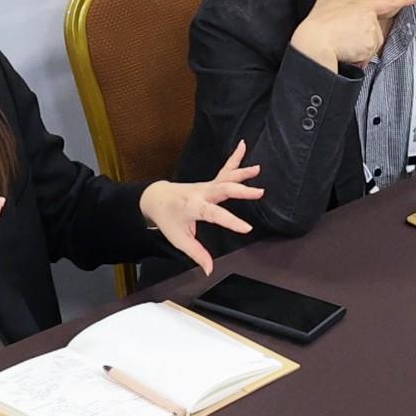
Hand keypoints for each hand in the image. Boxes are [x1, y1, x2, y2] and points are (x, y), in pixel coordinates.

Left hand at [138, 141, 262, 273]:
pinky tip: (242, 145)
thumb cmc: (168, 219)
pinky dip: (235, 158)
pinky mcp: (210, 182)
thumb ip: (196, 254)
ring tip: (257, 168)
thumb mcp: (179, 239)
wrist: (156, 198)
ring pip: (226, 176)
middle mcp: (202, 193)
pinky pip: (224, 169)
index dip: (231, 222)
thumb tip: (210, 270)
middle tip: (260, 192)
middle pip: (223, 189)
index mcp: (194, 207)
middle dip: (241, 191)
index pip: (215, 214)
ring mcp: (206, 185)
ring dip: (242, 171)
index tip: (248, 228)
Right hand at [289, 0, 415, 72]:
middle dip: (361, 36)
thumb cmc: (319, 23)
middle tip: (344, 35)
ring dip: (359, 48)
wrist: (316, 42)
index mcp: (363, 6)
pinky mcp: (370, 49)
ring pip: (370, 45)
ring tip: (343, 43)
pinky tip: (346, 52)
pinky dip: (358, 58)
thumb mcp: (326, 0)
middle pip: (374, 30)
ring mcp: (372, 34)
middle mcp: (371, 20)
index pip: (388, 1)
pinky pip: (367, 57)